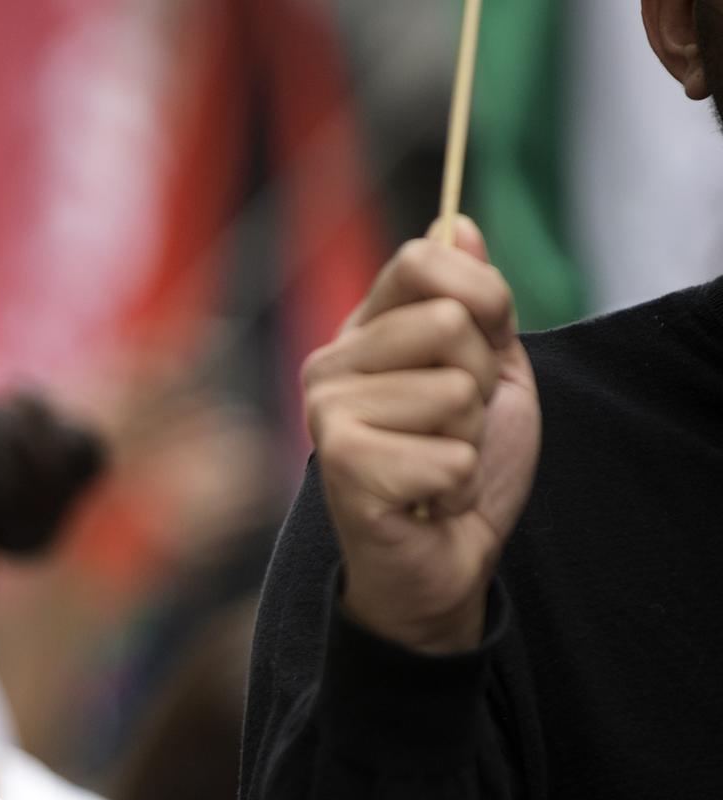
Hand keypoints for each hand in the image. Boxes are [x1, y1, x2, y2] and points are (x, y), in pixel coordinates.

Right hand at [302, 216, 540, 653]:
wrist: (443, 562)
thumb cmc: (461, 466)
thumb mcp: (488, 370)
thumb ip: (476, 300)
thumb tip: (455, 220)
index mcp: (361, 334)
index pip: (423, 259)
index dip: (482, 298)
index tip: (481, 350)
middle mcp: (329, 366)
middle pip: (447, 322)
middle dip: (478, 385)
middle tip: (451, 429)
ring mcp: (327, 415)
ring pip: (451, 393)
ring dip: (467, 441)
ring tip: (436, 467)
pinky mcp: (341, 467)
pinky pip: (446, 454)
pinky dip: (457, 486)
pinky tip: (426, 501)